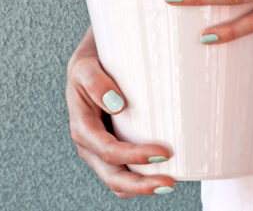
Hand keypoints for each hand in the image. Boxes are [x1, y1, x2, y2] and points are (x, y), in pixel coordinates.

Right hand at [65, 27, 176, 197]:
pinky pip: (125, 173)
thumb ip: (96, 82)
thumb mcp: (86, 67)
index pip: (109, 152)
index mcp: (82, 129)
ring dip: (143, 187)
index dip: (135, 156)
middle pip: (113, 178)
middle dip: (141, 185)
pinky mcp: (113, 150)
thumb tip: (118, 105)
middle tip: (171, 182)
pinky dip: (141, 178)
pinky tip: (163, 172)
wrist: (89, 66)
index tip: (164, 152)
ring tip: (170, 181)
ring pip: (119, 182)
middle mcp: (89, 146)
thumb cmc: (90, 65)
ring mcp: (100, 152)